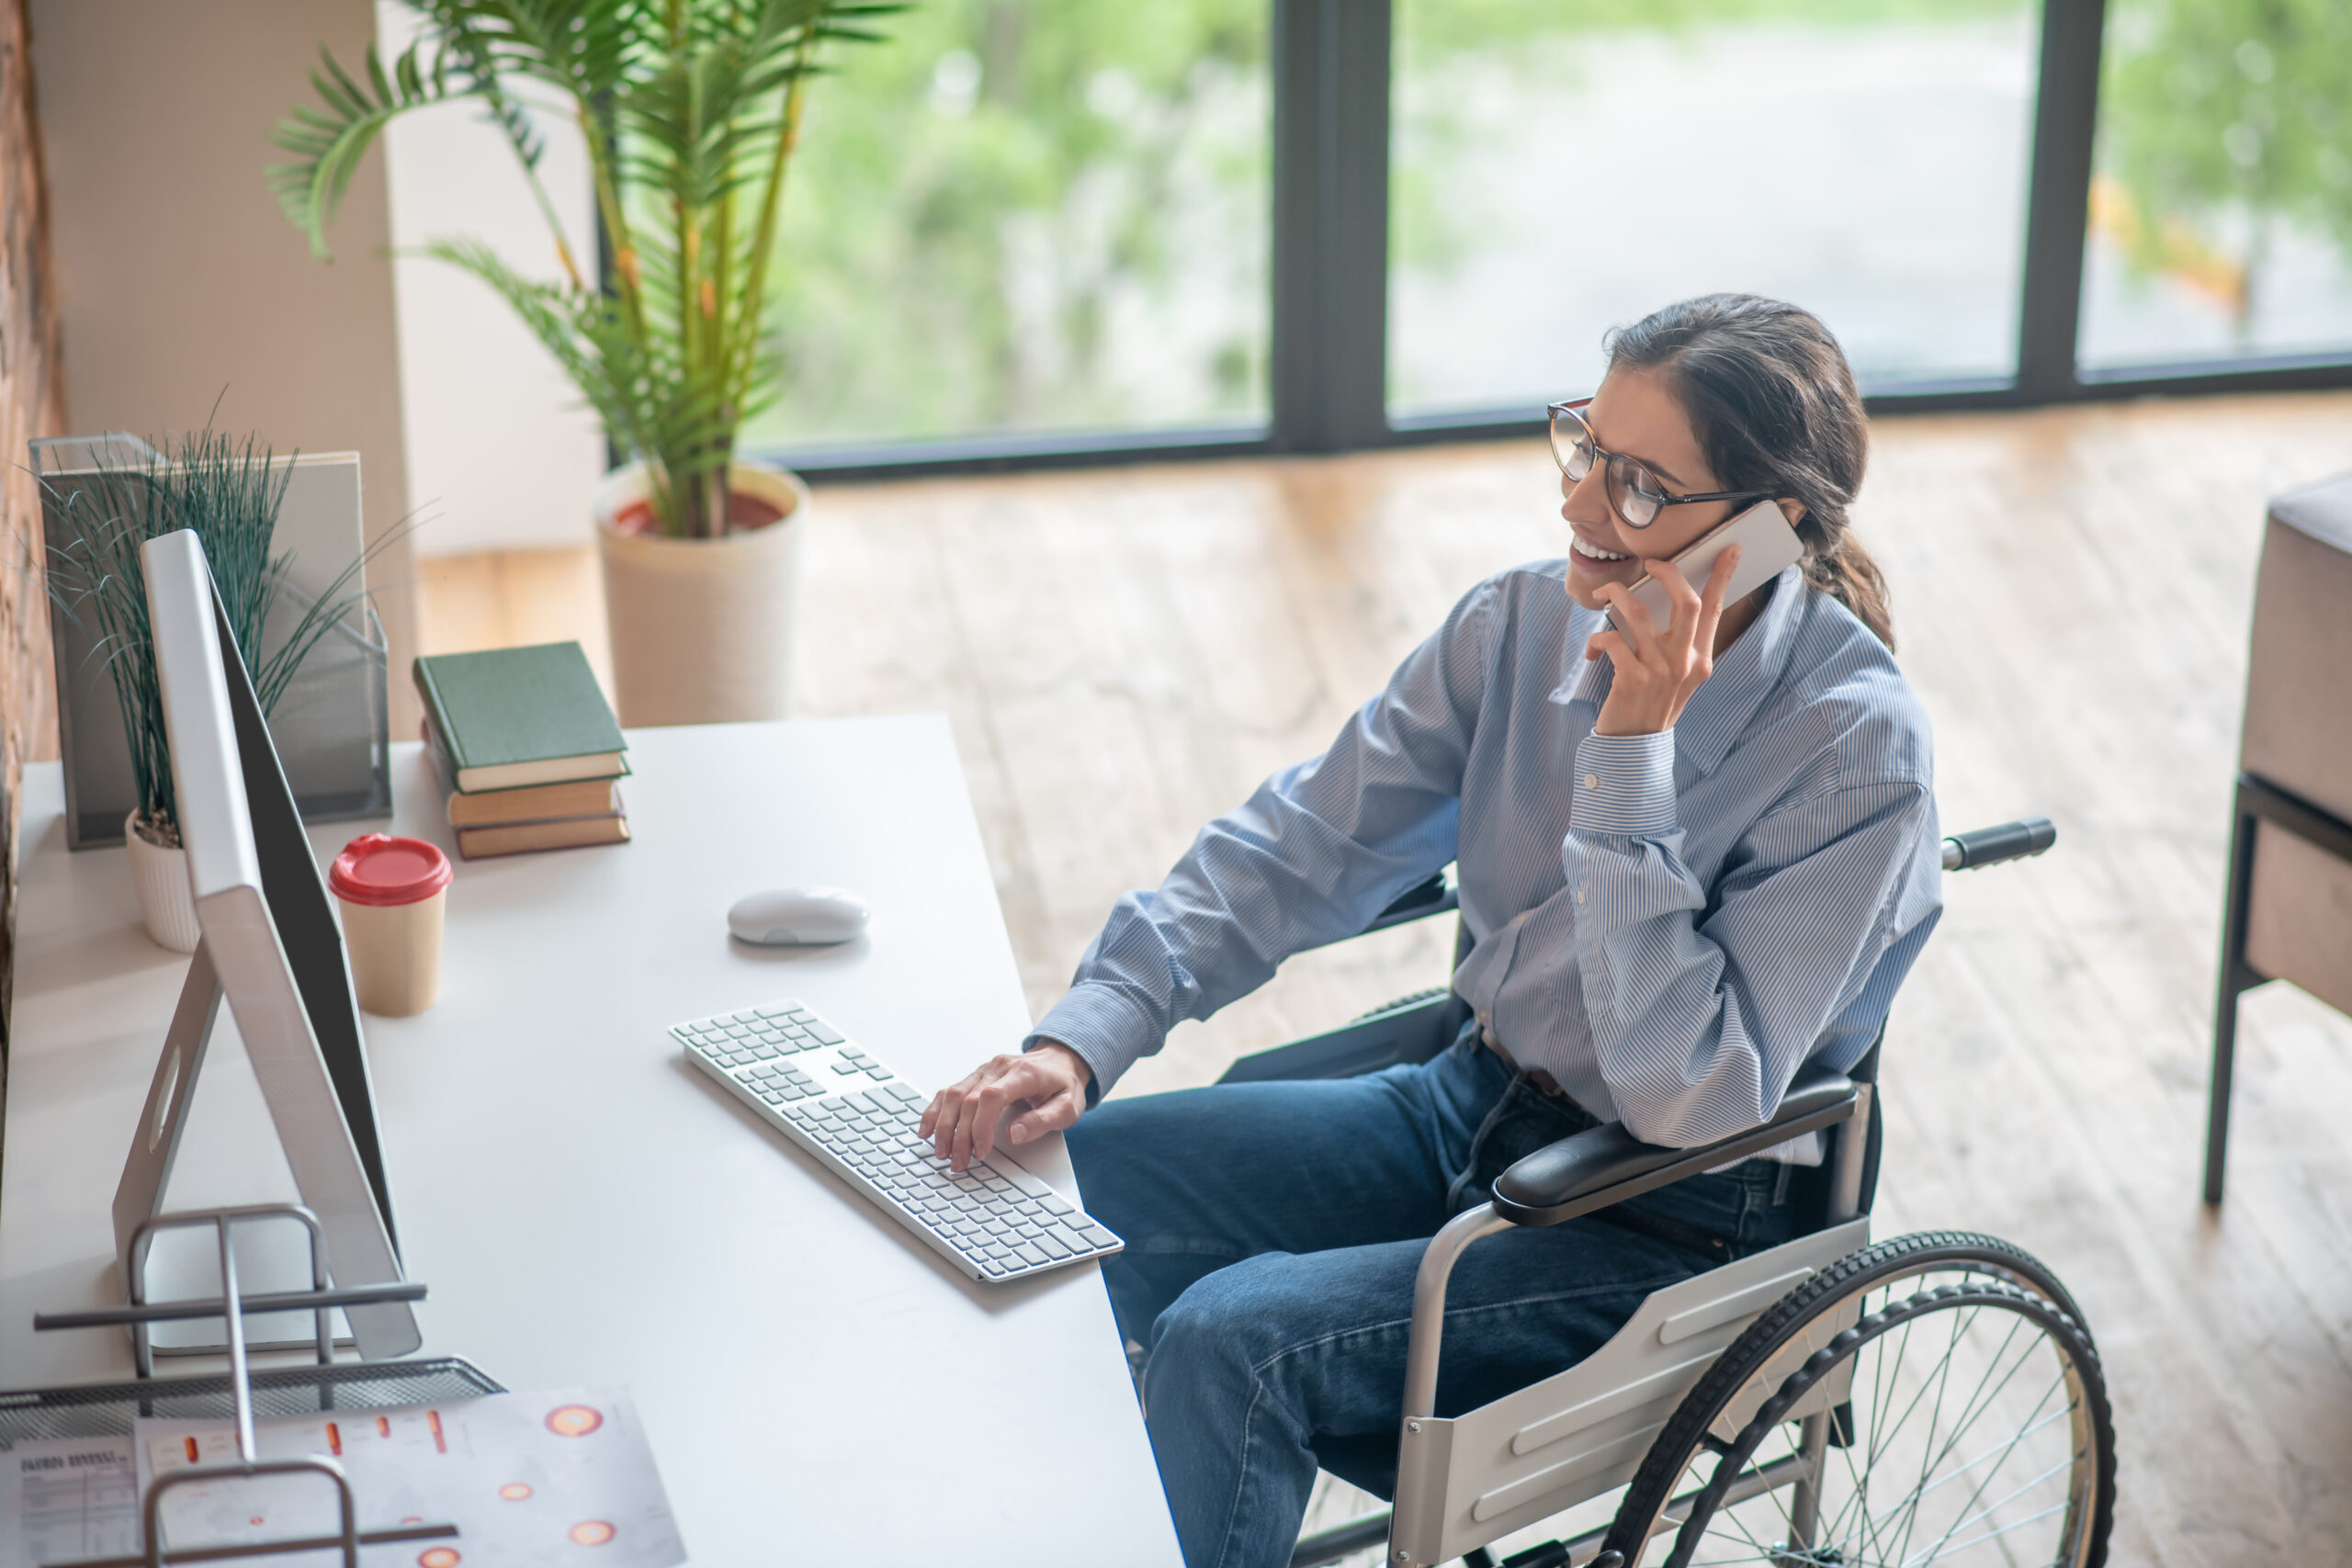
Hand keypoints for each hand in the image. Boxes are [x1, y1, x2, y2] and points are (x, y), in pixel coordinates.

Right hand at [920, 1040, 1092, 1171]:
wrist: (1060, 1060)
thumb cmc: (1063, 1085)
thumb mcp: (1067, 1106)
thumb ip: (1043, 1120)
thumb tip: (1015, 1134)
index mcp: (1022, 1074)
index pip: (991, 1097)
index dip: (980, 1126)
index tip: (980, 1152)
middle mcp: (998, 1068)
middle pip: (968, 1100)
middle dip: (960, 1136)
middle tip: (958, 1163)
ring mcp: (984, 1070)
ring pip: (953, 1095)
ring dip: (944, 1126)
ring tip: (942, 1152)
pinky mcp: (976, 1076)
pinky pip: (949, 1091)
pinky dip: (935, 1111)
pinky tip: (927, 1129)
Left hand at [1584, 546, 1740, 736]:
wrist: (1634, 747)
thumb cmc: (1652, 706)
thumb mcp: (1679, 679)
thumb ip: (1680, 647)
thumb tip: (1668, 604)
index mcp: (1701, 660)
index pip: (1715, 610)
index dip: (1723, 577)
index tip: (1730, 549)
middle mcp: (1685, 663)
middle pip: (1686, 601)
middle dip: (1668, 573)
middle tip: (1650, 564)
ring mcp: (1659, 670)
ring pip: (1636, 610)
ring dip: (1615, 594)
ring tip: (1603, 595)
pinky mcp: (1631, 678)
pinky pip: (1610, 638)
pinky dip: (1596, 639)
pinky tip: (1593, 652)